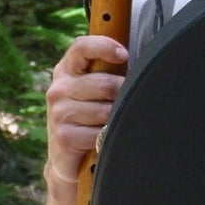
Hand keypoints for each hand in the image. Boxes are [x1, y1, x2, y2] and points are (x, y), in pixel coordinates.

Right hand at [44, 35, 127, 183]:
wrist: (70, 158)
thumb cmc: (92, 114)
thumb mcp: (98, 88)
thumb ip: (111, 70)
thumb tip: (146, 62)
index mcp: (67, 69)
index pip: (82, 47)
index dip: (105, 47)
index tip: (125, 55)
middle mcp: (58, 88)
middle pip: (105, 84)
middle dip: (124, 95)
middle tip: (126, 104)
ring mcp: (58, 112)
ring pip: (106, 110)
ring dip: (118, 119)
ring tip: (114, 124)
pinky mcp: (63, 136)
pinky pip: (101, 133)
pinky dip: (110, 138)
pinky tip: (105, 140)